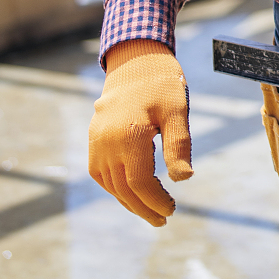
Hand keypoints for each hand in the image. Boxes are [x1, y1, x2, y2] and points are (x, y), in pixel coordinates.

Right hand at [89, 40, 192, 225]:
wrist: (135, 59)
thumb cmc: (162, 83)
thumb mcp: (178, 112)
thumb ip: (179, 146)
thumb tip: (184, 180)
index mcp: (128, 136)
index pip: (139, 183)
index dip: (155, 201)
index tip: (172, 210)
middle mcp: (106, 142)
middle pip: (123, 188)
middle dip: (143, 208)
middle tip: (163, 220)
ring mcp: (96, 141)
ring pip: (109, 184)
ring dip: (128, 201)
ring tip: (149, 211)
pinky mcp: (93, 138)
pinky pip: (100, 172)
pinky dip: (115, 187)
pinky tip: (131, 192)